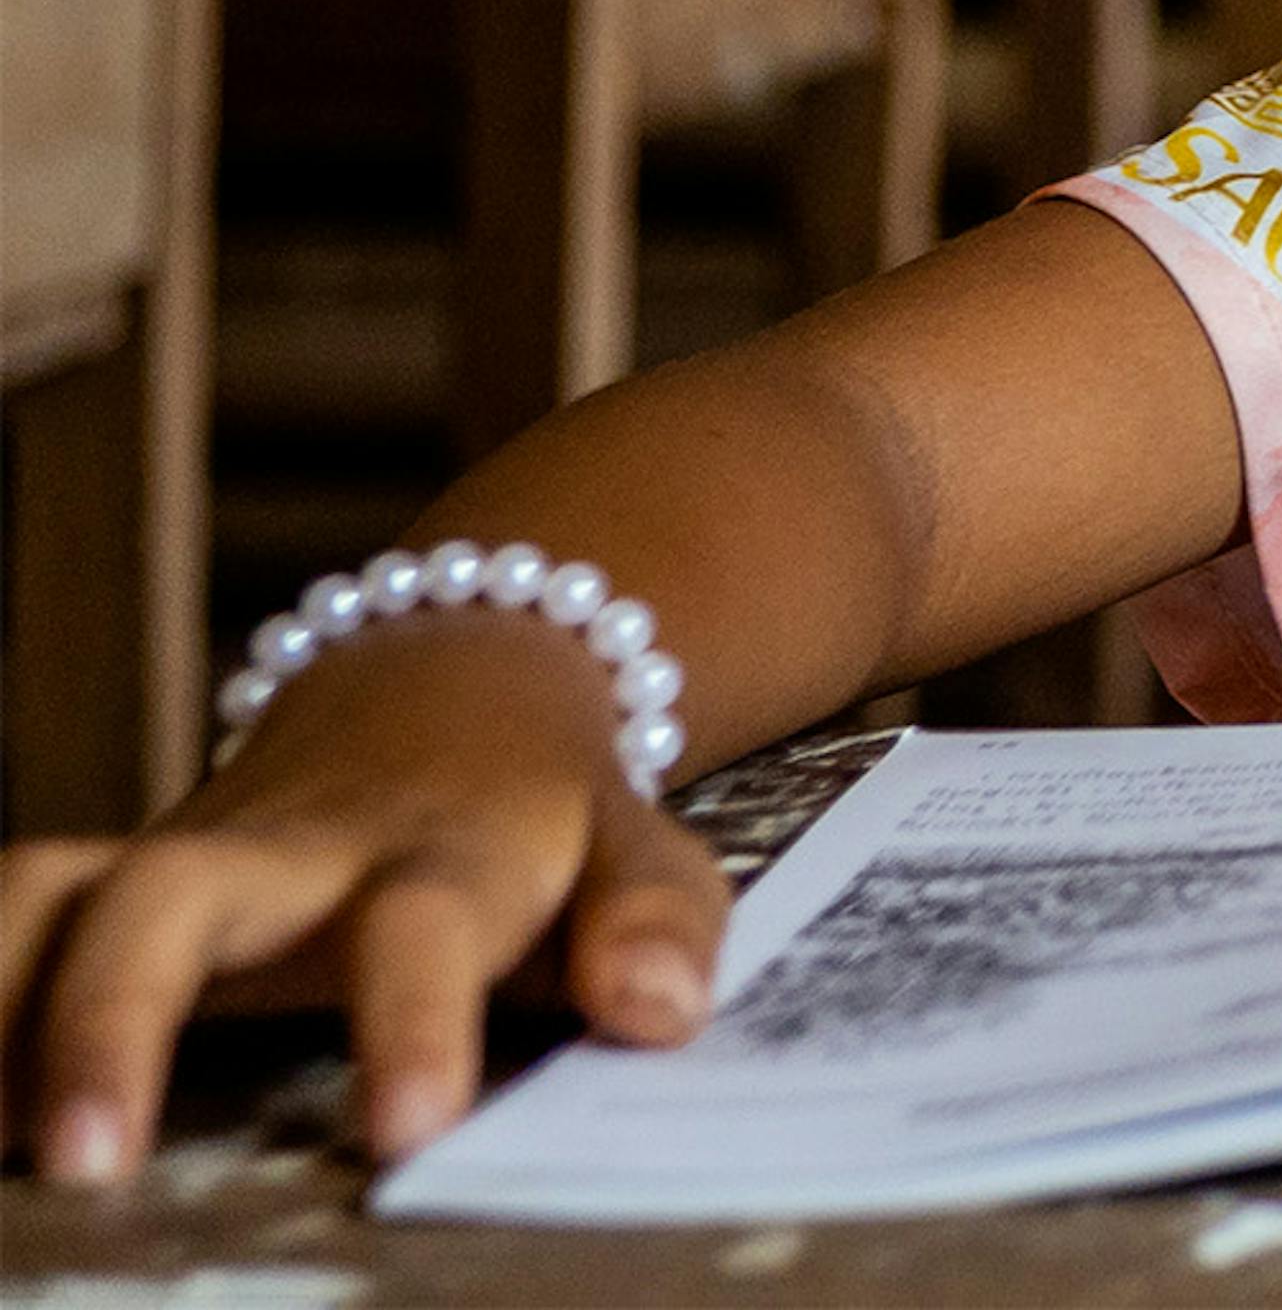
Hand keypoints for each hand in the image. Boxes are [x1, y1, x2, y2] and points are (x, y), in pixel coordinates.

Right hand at [11, 627, 734, 1176]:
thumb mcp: (642, 850)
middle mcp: (289, 847)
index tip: (407, 1130)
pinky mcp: (107, 876)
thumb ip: (658, 925)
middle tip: (86, 1159)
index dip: (415, 1020)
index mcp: (440, 850)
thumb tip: (658, 1011)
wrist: (457, 681)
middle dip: (116, 1018)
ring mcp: (183, 852)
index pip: (423, 925)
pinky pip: (12, 910)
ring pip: (52, 892)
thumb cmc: (550, 812)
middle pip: (174, 897)